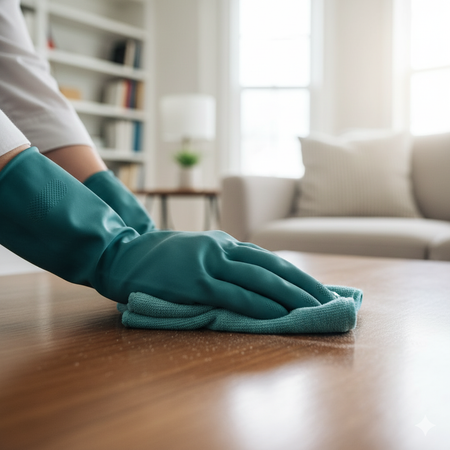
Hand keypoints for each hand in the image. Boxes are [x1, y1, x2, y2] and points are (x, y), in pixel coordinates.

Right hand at [101, 230, 336, 318]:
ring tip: (316, 308)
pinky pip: (235, 294)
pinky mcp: (195, 281)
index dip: (295, 275)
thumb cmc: (160, 258)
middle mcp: (222, 248)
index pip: (268, 259)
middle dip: (304, 285)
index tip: (318, 289)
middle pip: (273, 267)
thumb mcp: (196, 251)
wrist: (123, 253)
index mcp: (224, 242)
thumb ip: (222, 263)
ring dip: (291, 295)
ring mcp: (209, 263)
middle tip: (331, 300)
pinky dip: (260, 305)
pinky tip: (281, 314)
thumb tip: (252, 285)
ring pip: (260, 279)